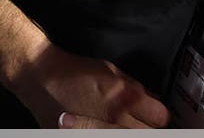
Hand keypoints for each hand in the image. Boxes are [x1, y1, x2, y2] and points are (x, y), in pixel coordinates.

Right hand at [12, 44, 168, 128]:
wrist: (42, 79)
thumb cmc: (76, 72)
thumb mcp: (113, 71)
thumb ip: (136, 88)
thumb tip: (152, 101)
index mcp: (128, 97)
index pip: (160, 117)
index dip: (158, 115)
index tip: (153, 115)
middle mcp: (117, 118)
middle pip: (149, 134)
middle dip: (148, 128)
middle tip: (140, 123)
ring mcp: (99, 131)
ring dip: (130, 132)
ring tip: (121, 126)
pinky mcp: (83, 137)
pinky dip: (111, 135)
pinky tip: (106, 128)